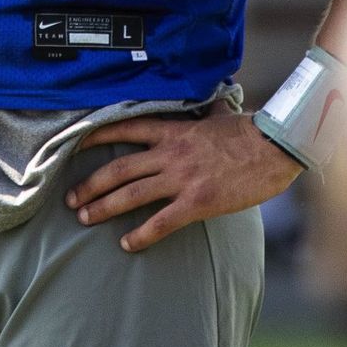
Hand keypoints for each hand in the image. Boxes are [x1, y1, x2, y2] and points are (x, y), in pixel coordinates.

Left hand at [67, 111, 303, 251]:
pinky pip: (161, 223)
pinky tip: (126, 244)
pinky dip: (140, 235)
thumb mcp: (221, 116)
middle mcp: (171, 154)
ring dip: (103, 208)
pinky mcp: (197, 203)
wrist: (275, 148)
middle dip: (91, 184)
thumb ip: (207, 112)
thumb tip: (213, 102)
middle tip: (71, 198)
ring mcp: (182, 179)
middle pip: (119, 168)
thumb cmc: (251, 132)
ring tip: (84, 218)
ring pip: (131, 195)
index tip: (76, 143)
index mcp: (175, 131)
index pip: (127, 129)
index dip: (98, 136)